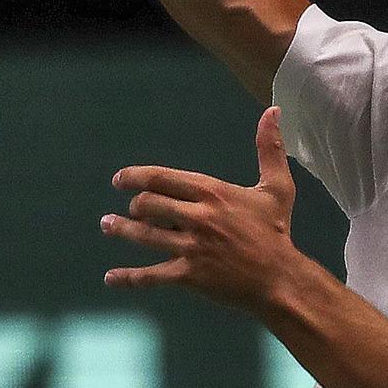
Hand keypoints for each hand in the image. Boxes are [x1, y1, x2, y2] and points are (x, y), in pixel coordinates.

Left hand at [101, 107, 304, 318]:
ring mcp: (191, 247)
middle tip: (128, 208)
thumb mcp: (277, 187)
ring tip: (106, 225)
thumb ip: (269, 149)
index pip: (163, 179)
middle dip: (134, 206)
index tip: (120, 179)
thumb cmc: (275, 231)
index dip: (136, 177)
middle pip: (150, 205)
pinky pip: (152, 276)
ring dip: (122, 229)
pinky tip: (110, 277)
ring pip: (145, 236)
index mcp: (212, 193)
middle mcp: (197, 217)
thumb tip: (273, 110)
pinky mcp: (189, 275)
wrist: (280, 278)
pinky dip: (129, 277)